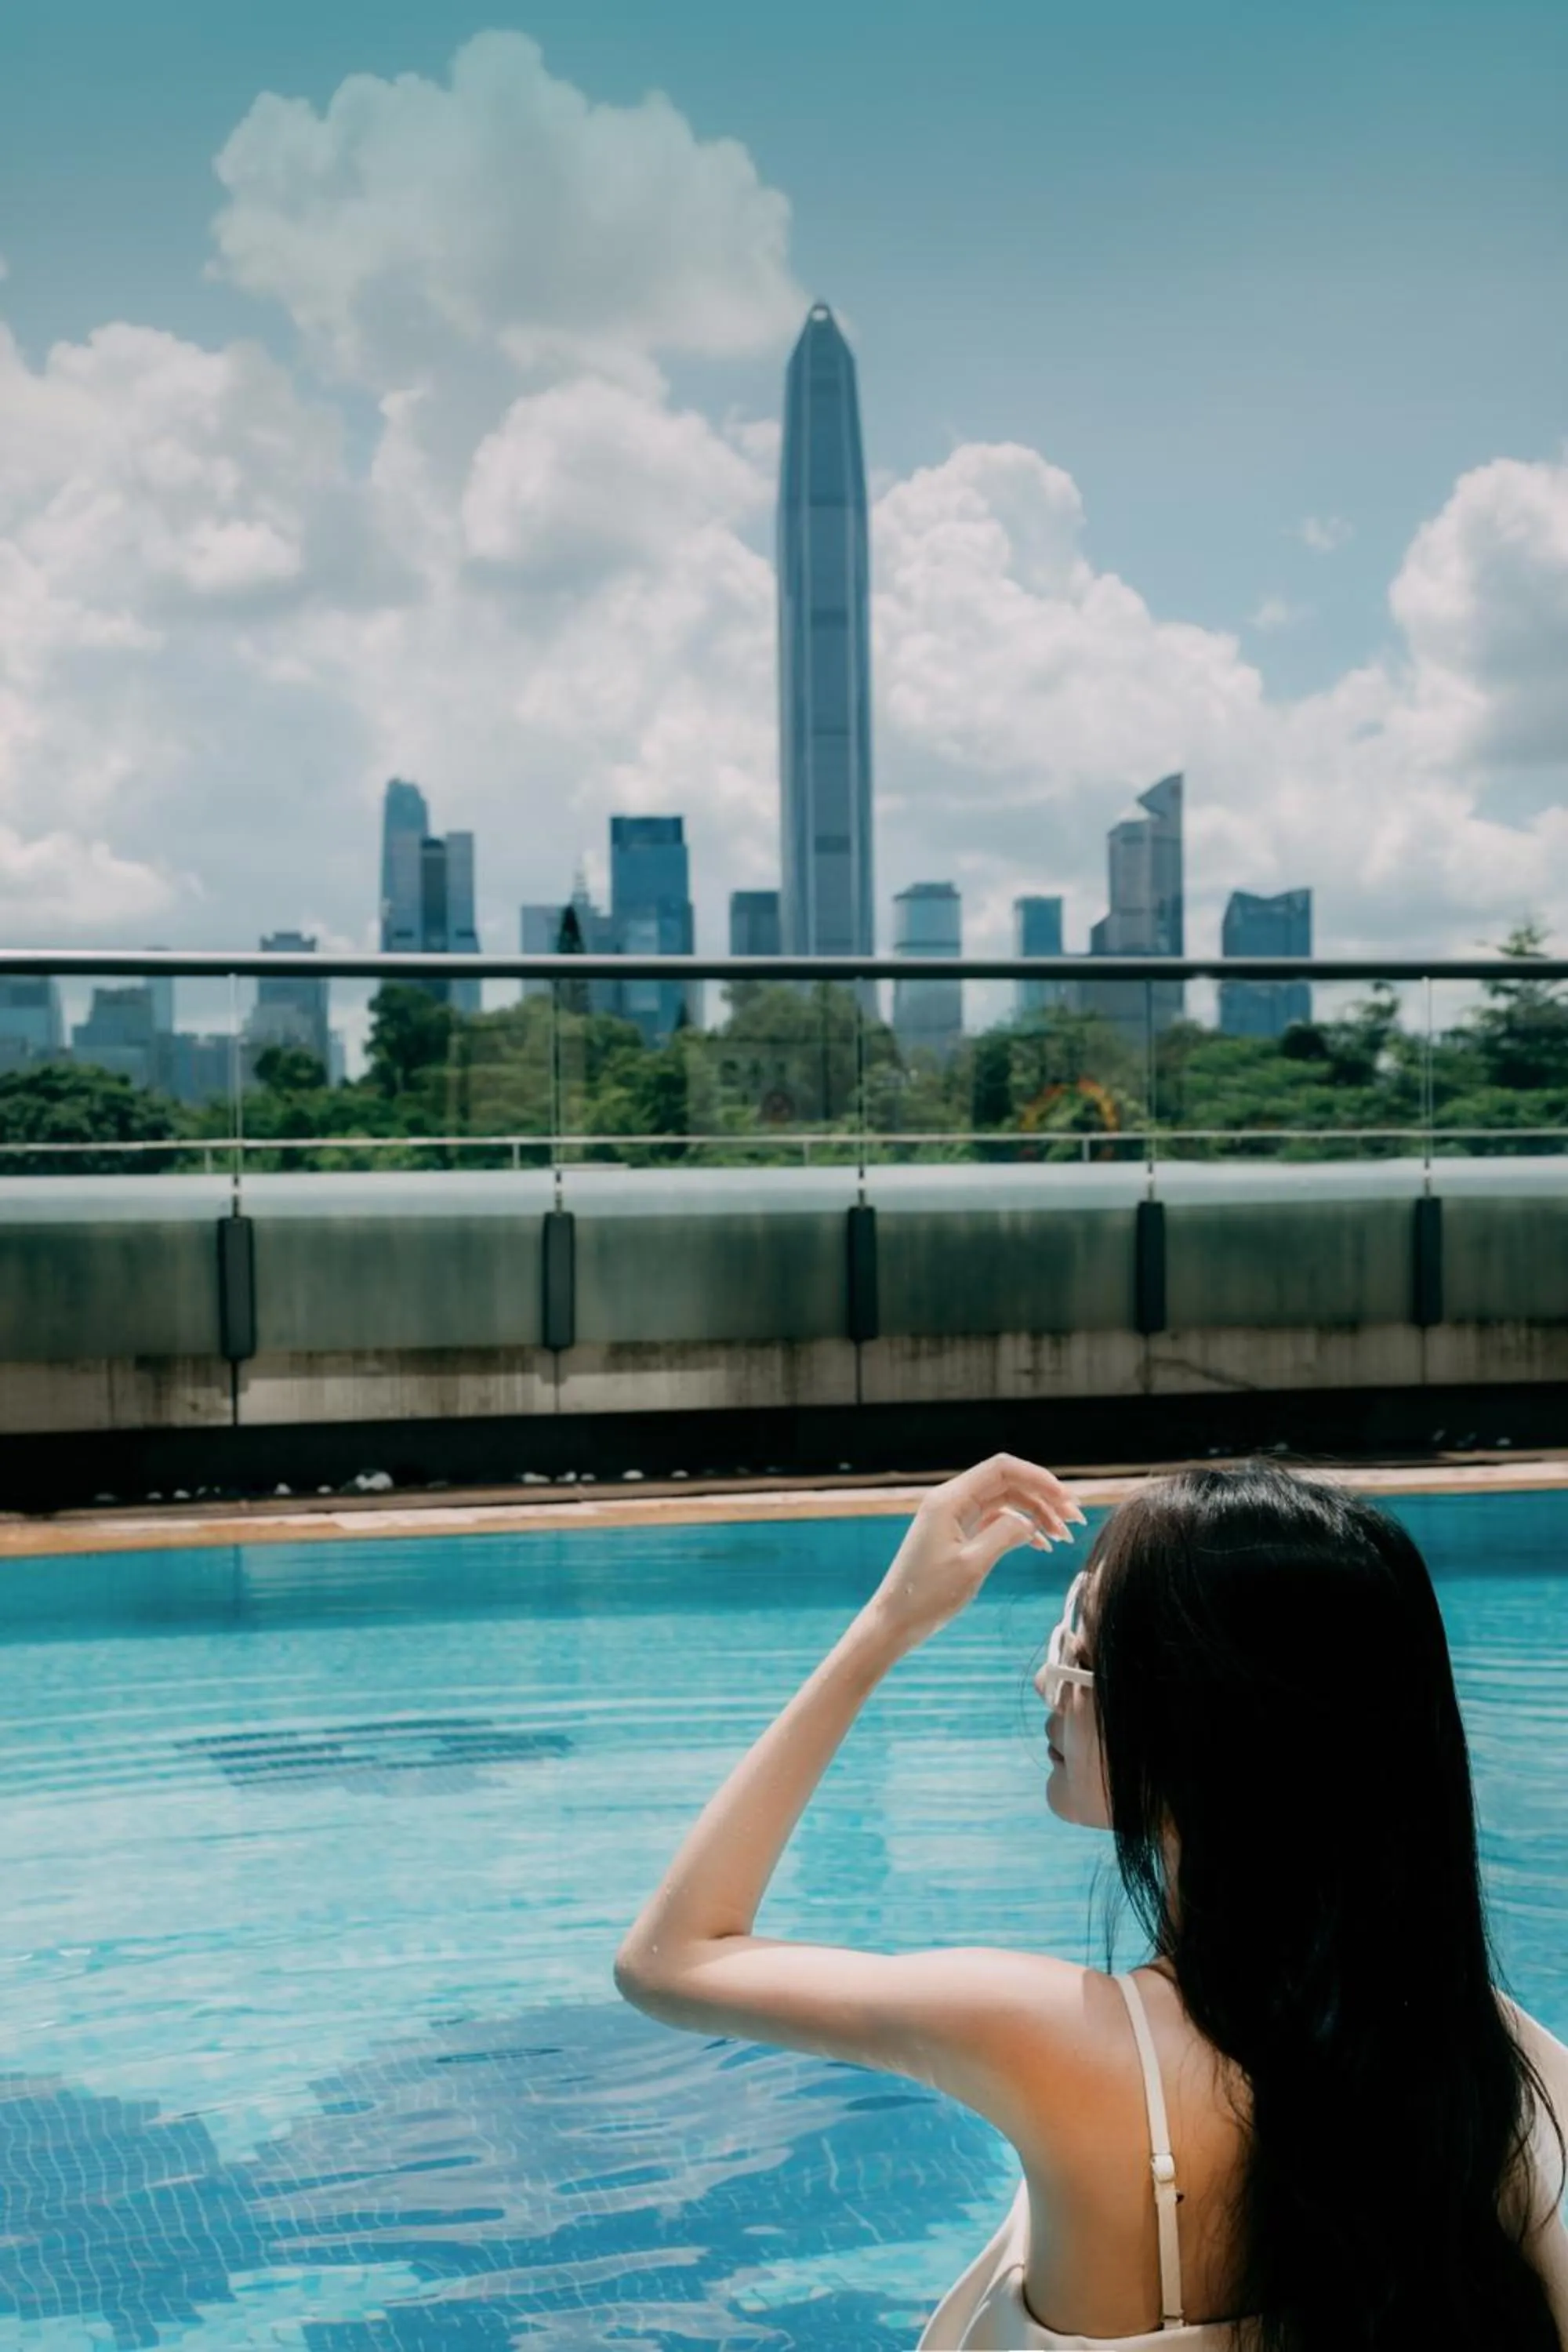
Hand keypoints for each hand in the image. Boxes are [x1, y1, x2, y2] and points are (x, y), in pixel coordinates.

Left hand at [867, 1453, 1086, 1651]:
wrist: (895, 1621)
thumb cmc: (926, 1596)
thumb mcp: (971, 1565)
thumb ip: (1004, 1535)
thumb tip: (1030, 1522)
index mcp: (949, 1499)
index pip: (1002, 1469)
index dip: (1038, 1477)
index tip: (1065, 1498)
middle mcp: (952, 1501)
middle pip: (1008, 1483)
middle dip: (1044, 1497)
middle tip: (1075, 1519)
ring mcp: (955, 1518)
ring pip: (1006, 1503)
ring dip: (1036, 1515)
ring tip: (1064, 1536)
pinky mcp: (959, 1535)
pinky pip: (996, 1521)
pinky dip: (1021, 1529)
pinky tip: (1042, 1545)